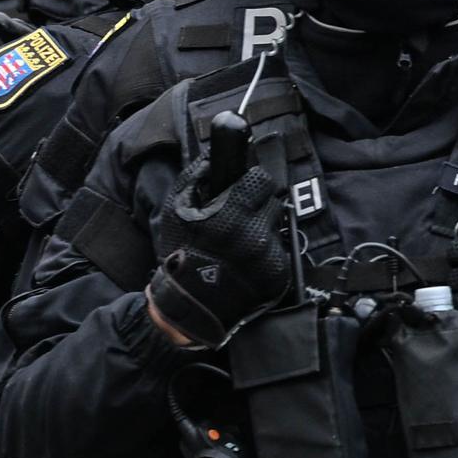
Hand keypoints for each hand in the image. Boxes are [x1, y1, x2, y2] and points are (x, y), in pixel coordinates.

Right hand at [146, 137, 292, 347]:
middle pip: (274, 200)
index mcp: (230, 213)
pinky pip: (280, 250)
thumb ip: (196, 176)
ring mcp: (269, 255)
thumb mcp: (177, 208)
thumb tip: (214, 155)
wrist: (191, 303)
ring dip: (263, 227)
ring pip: (278, 225)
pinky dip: (266, 251)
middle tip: (242, 214)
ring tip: (242, 239)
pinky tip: (247, 259)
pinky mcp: (279, 274)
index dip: (251, 182)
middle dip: (259, 203)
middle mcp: (254, 233)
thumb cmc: (181, 252)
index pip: (261, 179)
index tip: (242, 189)